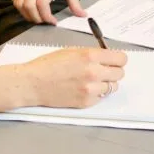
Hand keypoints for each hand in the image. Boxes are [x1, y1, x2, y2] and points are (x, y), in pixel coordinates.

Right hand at [0, 48, 126, 112]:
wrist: (33, 83)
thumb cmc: (48, 65)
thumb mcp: (72, 51)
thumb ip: (92, 54)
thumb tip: (108, 57)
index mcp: (90, 56)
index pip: (121, 59)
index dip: (118, 59)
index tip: (115, 61)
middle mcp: (94, 72)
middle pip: (120, 73)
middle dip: (113, 71)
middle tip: (104, 70)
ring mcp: (91, 89)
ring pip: (112, 87)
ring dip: (105, 83)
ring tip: (91, 80)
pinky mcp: (86, 102)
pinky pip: (101, 97)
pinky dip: (96, 94)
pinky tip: (83, 89)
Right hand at [14, 0, 86, 24]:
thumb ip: (74, 0)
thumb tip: (82, 14)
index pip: (42, 3)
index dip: (46, 16)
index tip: (53, 21)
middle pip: (29, 6)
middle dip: (37, 18)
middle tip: (45, 21)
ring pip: (20, 4)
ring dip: (28, 15)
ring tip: (38, 17)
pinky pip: (16, 0)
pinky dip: (22, 9)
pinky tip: (32, 10)